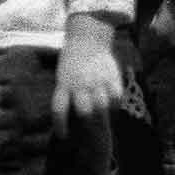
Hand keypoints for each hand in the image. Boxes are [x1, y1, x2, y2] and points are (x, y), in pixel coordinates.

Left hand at [53, 13, 120, 135]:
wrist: (87, 39)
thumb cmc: (72, 62)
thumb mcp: (63, 77)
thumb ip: (67, 94)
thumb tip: (71, 117)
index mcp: (63, 84)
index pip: (59, 109)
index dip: (60, 125)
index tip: (64, 136)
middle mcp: (79, 84)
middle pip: (84, 111)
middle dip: (86, 124)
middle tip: (90, 131)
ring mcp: (96, 81)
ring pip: (101, 106)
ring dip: (103, 116)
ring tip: (103, 121)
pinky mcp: (111, 77)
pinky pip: (116, 97)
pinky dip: (115, 105)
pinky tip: (113, 107)